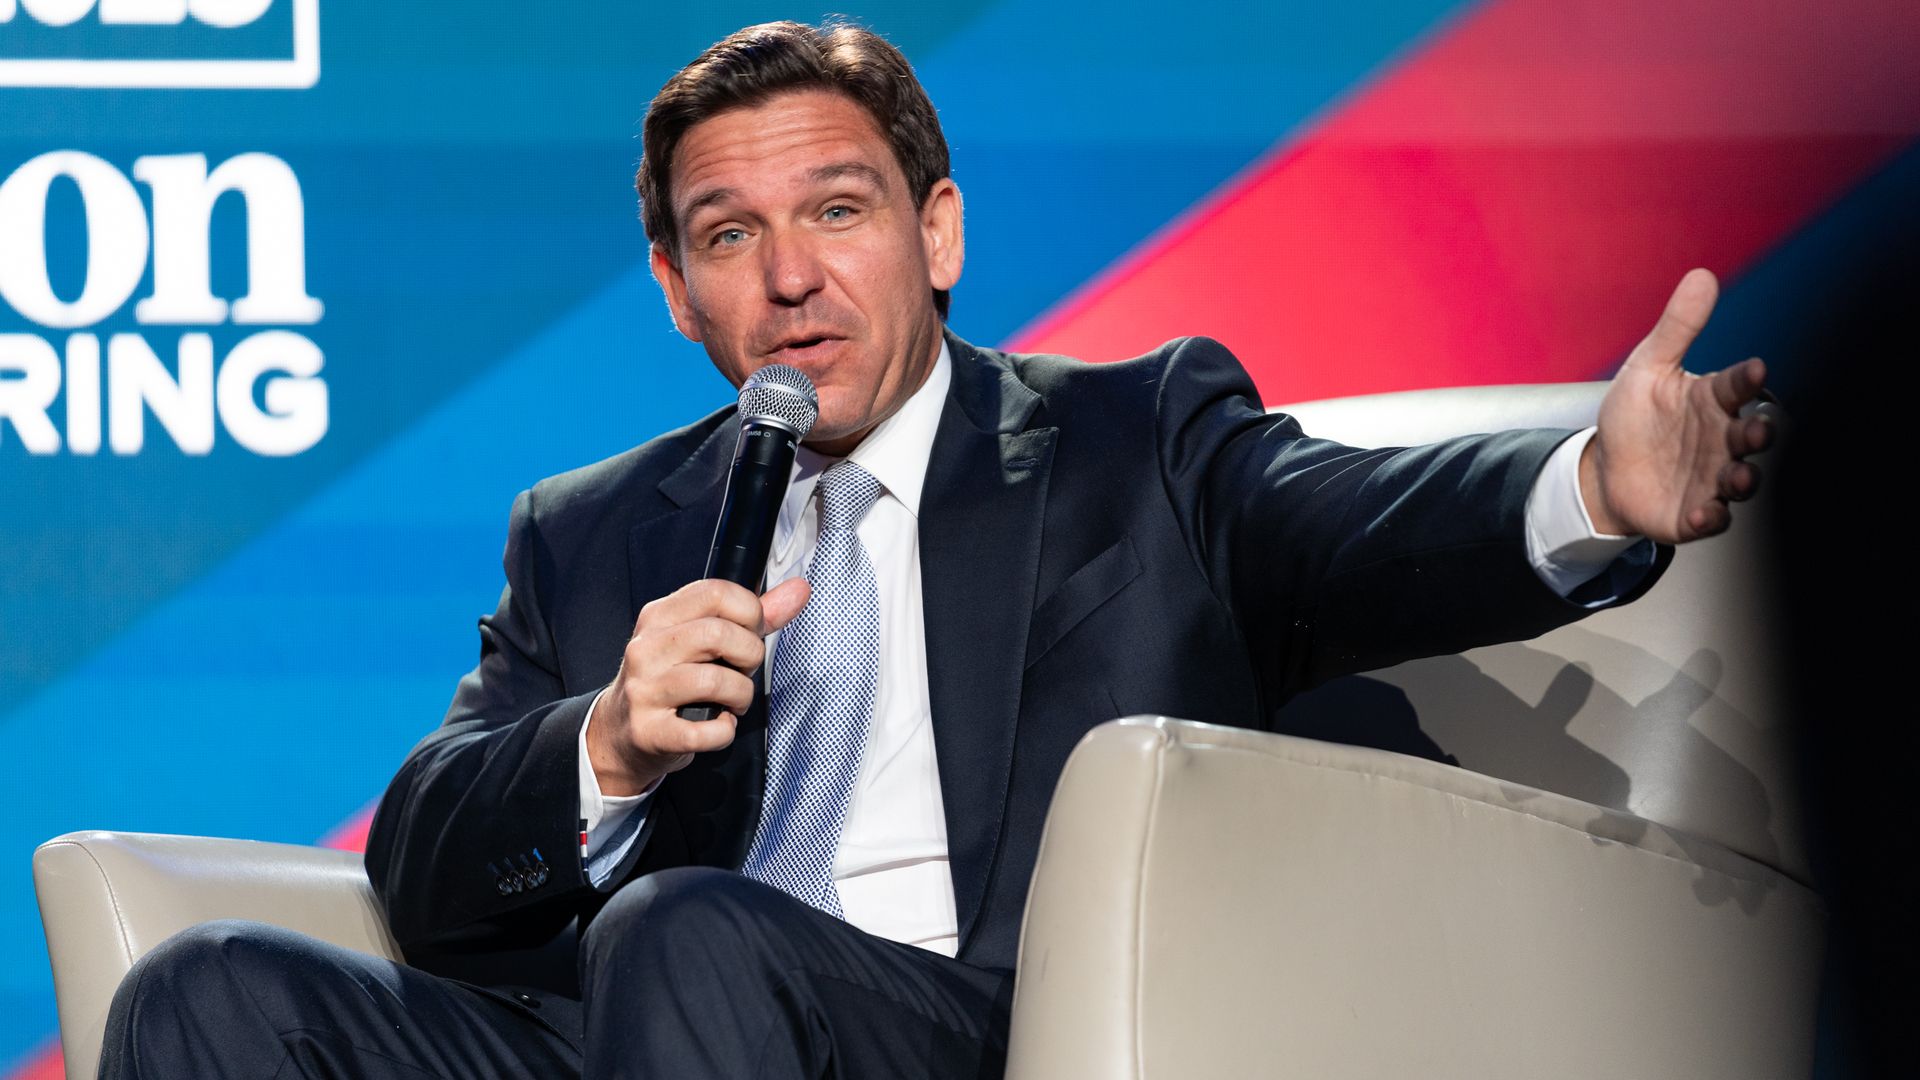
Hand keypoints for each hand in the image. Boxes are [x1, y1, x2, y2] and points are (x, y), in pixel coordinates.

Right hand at [587, 577, 809, 795]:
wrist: (620, 734)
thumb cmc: (670, 682)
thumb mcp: (699, 641)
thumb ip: (751, 617)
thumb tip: (799, 590)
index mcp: (660, 617)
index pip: (715, 592)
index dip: (749, 612)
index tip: (752, 632)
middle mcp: (647, 649)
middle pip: (719, 634)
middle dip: (749, 655)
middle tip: (744, 671)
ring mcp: (645, 690)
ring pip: (715, 681)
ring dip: (741, 695)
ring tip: (734, 701)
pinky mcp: (649, 731)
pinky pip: (706, 731)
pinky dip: (724, 732)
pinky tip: (718, 725)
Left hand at [1581, 268, 1774, 542]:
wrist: (1605, 468)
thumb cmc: (1636, 416)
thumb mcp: (1648, 368)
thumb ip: (1677, 328)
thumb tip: (1702, 275)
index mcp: (1713, 400)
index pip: (1738, 385)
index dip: (1747, 379)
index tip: (1754, 369)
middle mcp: (1721, 439)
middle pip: (1751, 435)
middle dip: (1758, 432)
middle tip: (1755, 427)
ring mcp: (1711, 477)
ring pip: (1741, 480)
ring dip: (1743, 479)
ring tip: (1736, 476)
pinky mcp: (1694, 512)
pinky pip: (1712, 518)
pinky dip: (1711, 517)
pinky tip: (1704, 513)